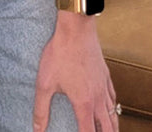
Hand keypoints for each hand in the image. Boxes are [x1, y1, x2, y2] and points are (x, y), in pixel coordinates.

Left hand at [33, 14, 118, 131]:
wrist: (76, 29)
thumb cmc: (60, 53)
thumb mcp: (45, 83)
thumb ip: (41, 109)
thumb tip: (37, 128)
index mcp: (84, 103)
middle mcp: (98, 97)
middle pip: (108, 127)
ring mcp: (104, 85)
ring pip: (114, 112)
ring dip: (112, 126)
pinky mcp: (105, 73)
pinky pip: (114, 95)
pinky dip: (114, 107)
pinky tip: (111, 106)